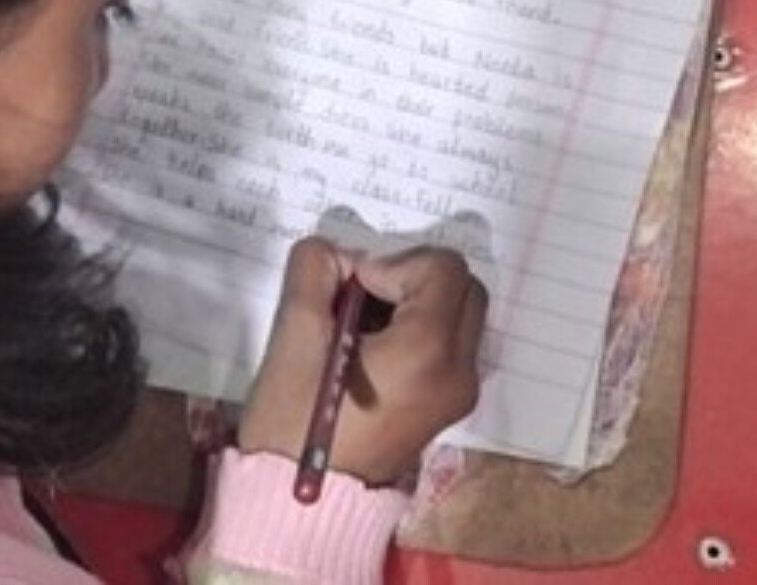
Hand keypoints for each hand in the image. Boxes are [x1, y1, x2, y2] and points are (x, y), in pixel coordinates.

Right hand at [239, 236, 486, 486]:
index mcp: (428, 353)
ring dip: (416, 298)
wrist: (298, 503)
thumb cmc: (295, 421)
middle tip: (362, 295)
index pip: (442, 268)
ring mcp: (458, 392)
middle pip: (462, 285)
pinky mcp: (446, 404)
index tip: (352, 287)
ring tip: (362, 321)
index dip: (393, 261)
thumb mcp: (294, 333)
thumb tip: (337, 253)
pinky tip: (370, 344)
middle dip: (412, 275)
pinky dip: (419, 324)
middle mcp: (459, 372)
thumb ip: (314, 270)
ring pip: (458, 311)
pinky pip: (449, 341)